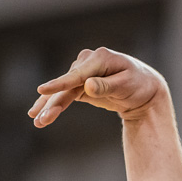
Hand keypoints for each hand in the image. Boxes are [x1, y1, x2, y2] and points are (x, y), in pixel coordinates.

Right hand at [29, 47, 166, 127]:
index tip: (41, 90)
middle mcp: (87, 62)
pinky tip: (40, 115)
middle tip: (40, 120)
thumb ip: (107, 86)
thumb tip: (87, 85)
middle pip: (66, 85)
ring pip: (63, 91)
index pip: (76, 74)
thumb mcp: (126, 86)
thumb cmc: (138, 85)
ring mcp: (82, 72)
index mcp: (99, 58)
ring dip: (48, 106)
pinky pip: (65, 95)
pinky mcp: (80, 84)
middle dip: (52, 102)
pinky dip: (54, 105)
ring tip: (37, 122)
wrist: (144, 89)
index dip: (59, 84)